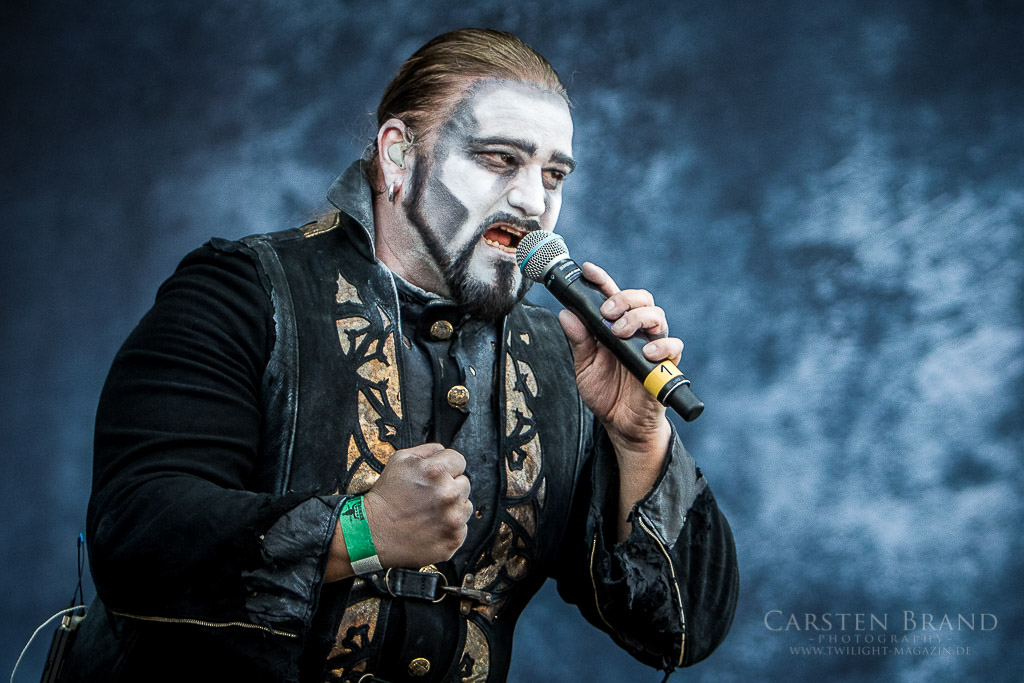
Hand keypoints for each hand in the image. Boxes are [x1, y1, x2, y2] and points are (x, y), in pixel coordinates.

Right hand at [361, 443, 472, 568]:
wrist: (372, 533)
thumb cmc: (385, 497)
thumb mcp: (400, 460)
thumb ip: (427, 451)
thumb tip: (444, 451)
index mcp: (436, 471)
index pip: (459, 460)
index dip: (446, 467)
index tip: (436, 476)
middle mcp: (448, 495)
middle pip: (464, 483)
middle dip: (449, 486)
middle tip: (429, 495)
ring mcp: (453, 519)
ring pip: (466, 505)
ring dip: (452, 507)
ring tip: (429, 511)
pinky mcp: (453, 539)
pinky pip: (462, 527)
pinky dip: (449, 527)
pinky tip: (431, 525)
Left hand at [557, 262, 680, 450]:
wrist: (621, 424)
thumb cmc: (606, 392)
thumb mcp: (584, 366)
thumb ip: (578, 341)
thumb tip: (566, 314)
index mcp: (615, 327)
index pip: (611, 296)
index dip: (602, 280)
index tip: (588, 270)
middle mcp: (636, 332)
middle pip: (640, 298)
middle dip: (622, 298)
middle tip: (606, 312)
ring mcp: (653, 346)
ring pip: (657, 315)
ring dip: (638, 317)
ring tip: (620, 332)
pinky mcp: (667, 365)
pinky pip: (674, 346)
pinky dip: (662, 345)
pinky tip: (646, 352)